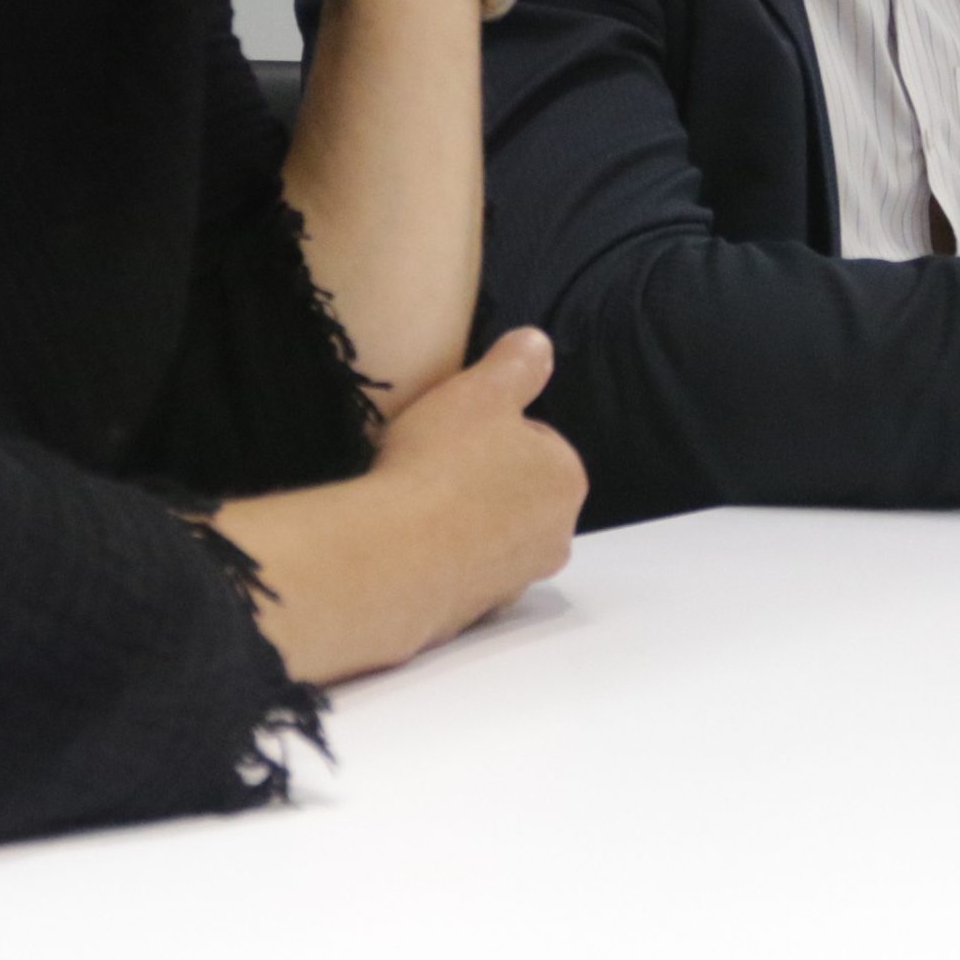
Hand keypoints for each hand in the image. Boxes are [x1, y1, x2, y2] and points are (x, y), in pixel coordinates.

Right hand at [212, 330, 584, 684]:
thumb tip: (538, 344)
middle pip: (518, 491)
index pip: (537, 440)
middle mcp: (554, 537)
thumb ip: (518, 362)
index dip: (493, 429)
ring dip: (462, 520)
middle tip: (434, 463)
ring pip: (491, 535)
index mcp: (566, 480)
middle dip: (483, 479)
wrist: (394, 557)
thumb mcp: (481, 390)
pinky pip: (460, 572)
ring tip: (416, 502)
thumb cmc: (442, 464)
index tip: (456, 431)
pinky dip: (440, 558)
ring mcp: (515, 582)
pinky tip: (408, 542)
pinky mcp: (474, 615)